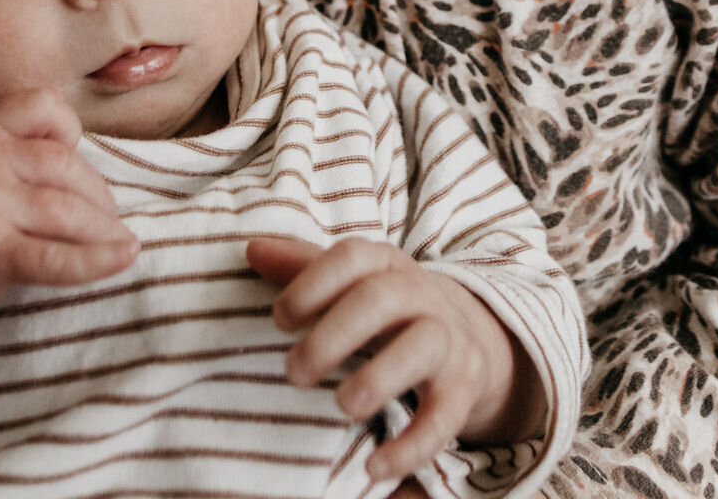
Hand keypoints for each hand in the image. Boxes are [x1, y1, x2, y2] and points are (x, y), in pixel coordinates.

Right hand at [0, 89, 137, 424]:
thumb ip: (21, 151)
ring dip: (102, 231)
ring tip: (116, 244)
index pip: (46, 106)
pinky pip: (54, 257)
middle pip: (66, 166)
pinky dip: (95, 261)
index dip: (71, 134)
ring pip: (68, 210)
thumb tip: (99, 162)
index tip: (74, 166)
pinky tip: (125, 258)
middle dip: (97, 198)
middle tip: (108, 223)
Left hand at [248, 236, 543, 485]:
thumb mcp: (351, 280)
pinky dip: (412, 445)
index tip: (279, 319)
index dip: (313, 284)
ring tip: (342, 405)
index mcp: (384, 263)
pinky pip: (444, 416)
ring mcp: (446, 338)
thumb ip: (301, 266)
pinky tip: (376, 468)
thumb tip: (252, 249)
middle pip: (381, 299)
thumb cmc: (385, 305)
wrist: (465, 331)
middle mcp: (419, 293)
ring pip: (422, 348)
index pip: (351, 258)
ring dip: (379, 377)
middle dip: (335, 334)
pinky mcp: (463, 387)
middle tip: (294, 372)